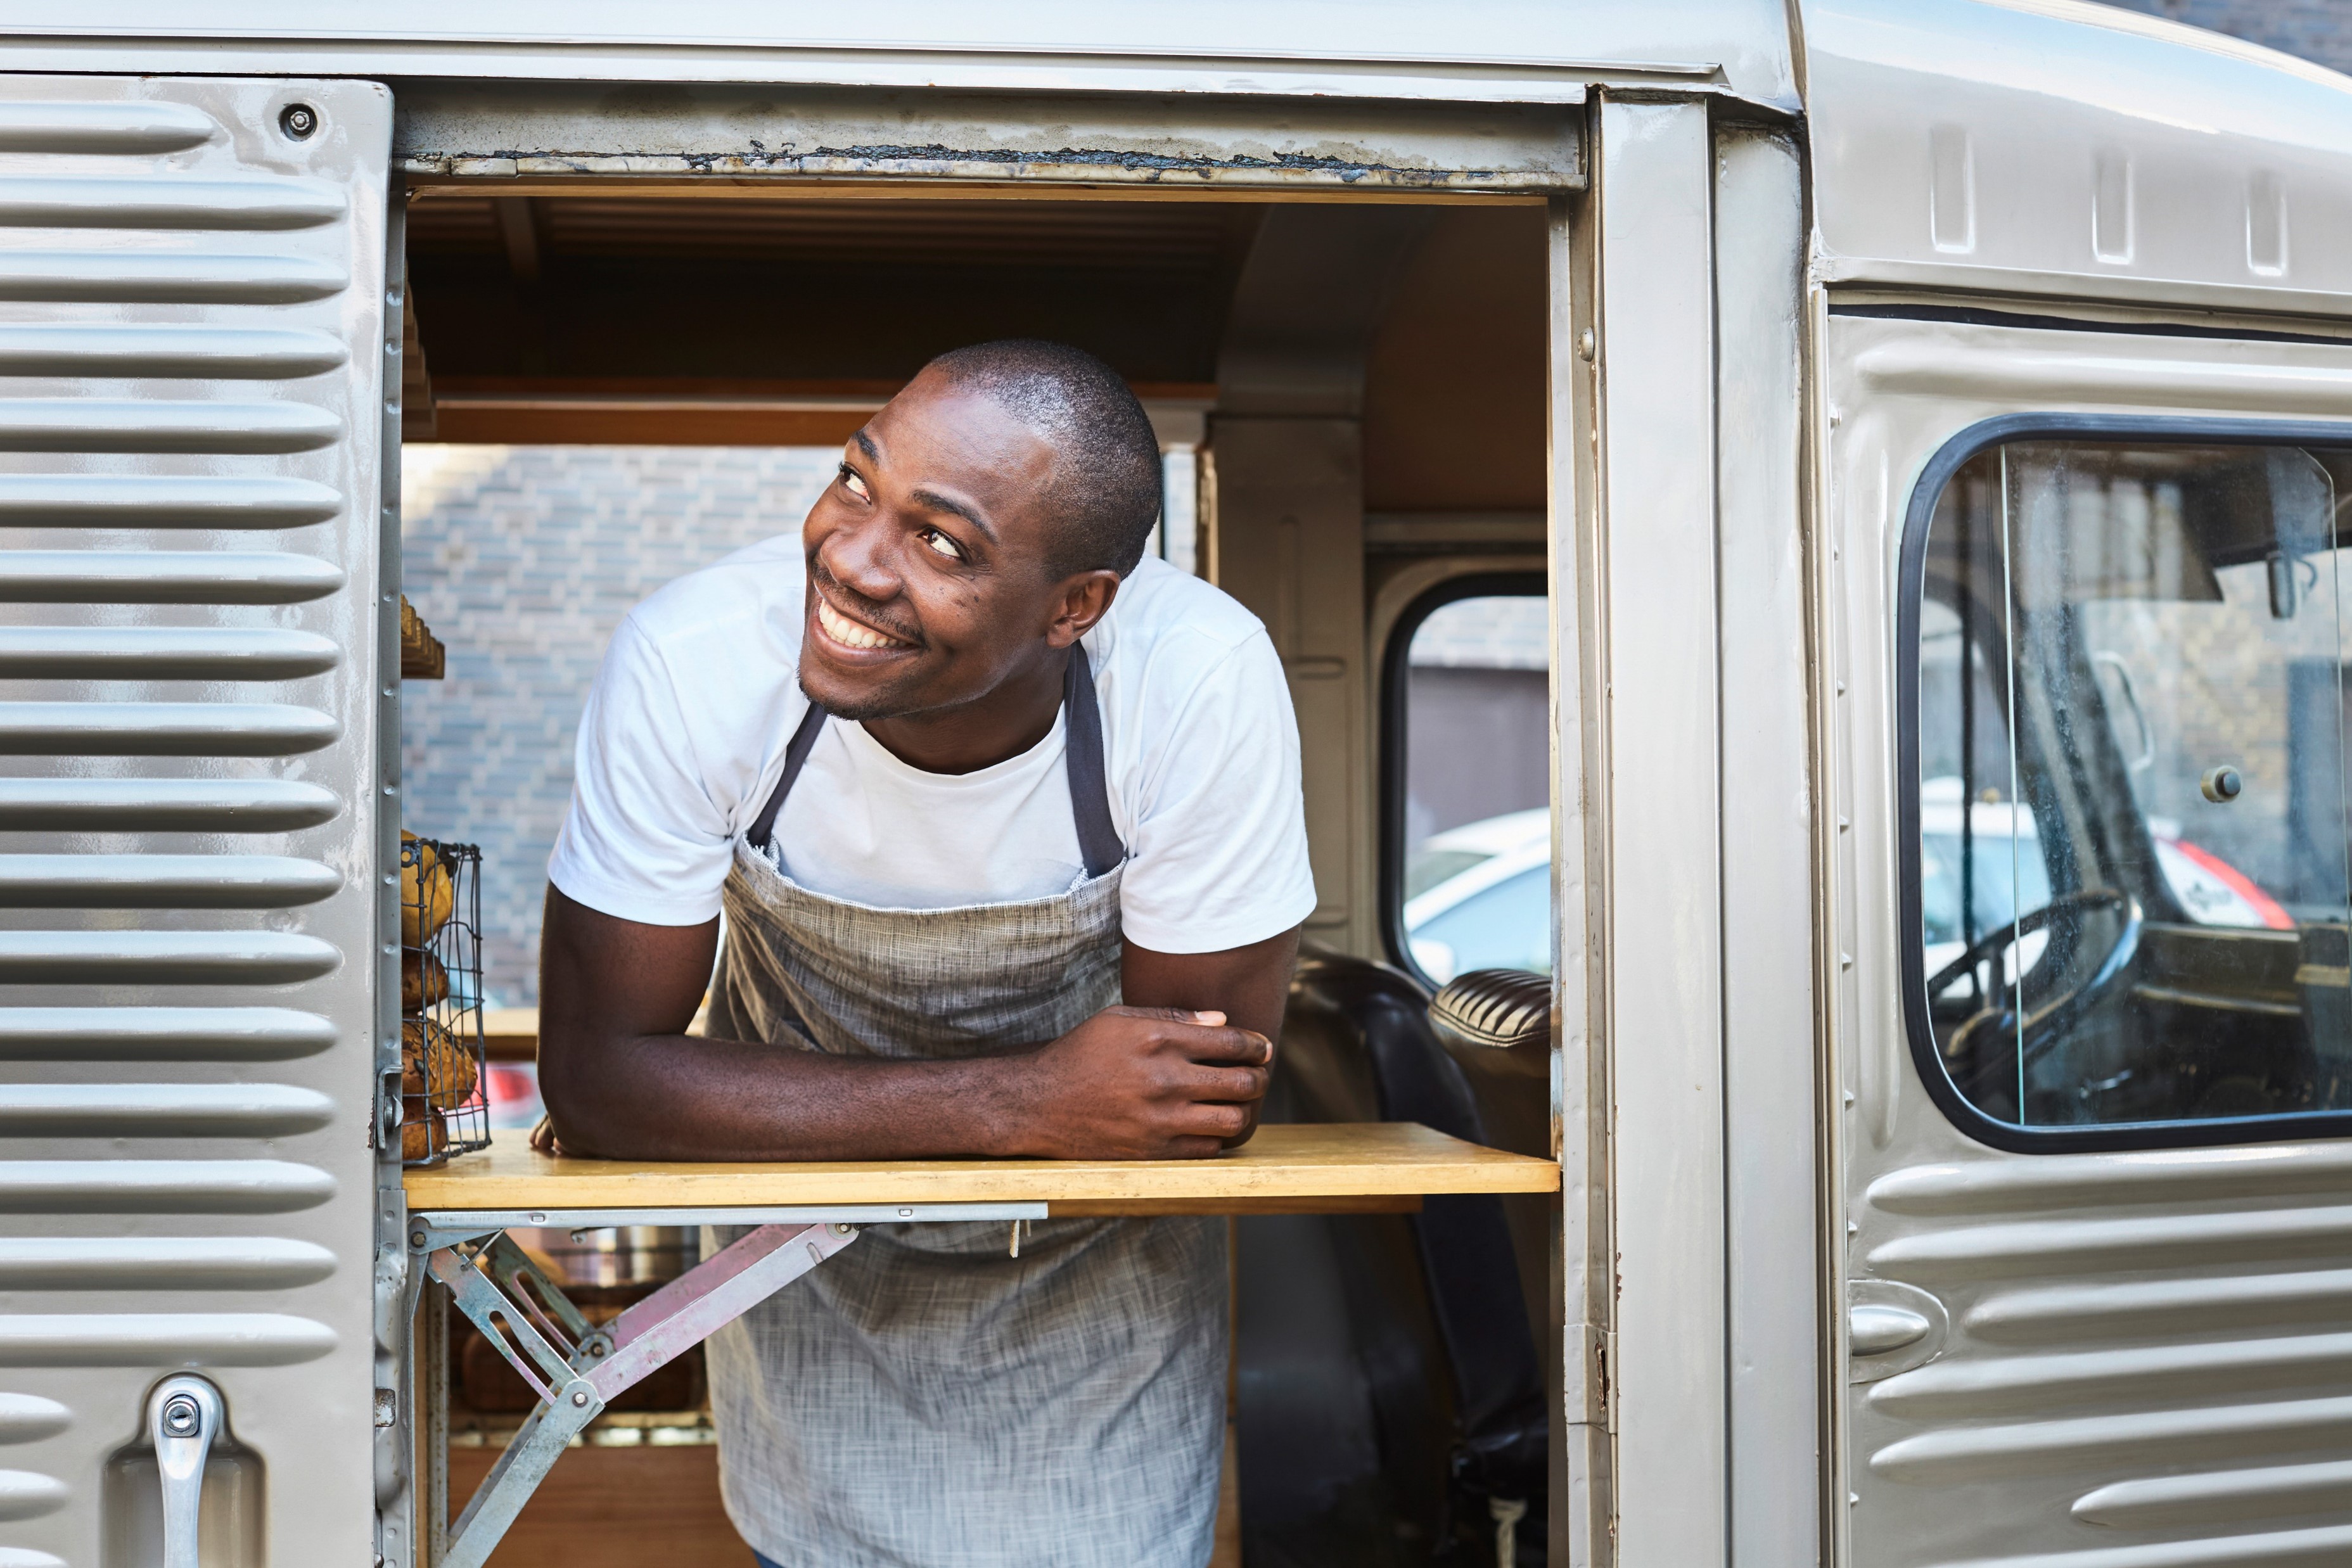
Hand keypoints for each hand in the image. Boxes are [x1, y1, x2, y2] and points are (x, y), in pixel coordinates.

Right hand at [1004, 1005, 1272, 1159]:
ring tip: (1237, 1103)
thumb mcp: (1119, 1019)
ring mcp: (1160, 1120)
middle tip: (1257, 1075)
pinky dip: (1217, 1137)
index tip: (1261, 1049)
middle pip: (1243, 1083)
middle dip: (1259, 1077)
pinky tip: (1209, 1124)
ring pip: (1233, 1120)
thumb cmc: (1082, 1054)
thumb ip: (1174, 1017)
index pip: (1232, 1043)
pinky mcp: (1154, 1151)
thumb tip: (1222, 1021)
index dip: (1257, 1045)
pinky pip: (1208, 1148)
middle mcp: (1164, 1080)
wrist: (1040, 1104)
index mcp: (1158, 1040)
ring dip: (1243, 1110)